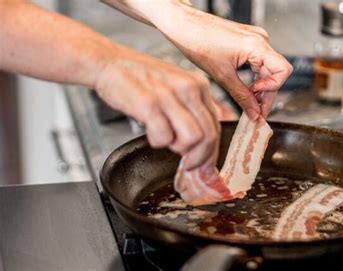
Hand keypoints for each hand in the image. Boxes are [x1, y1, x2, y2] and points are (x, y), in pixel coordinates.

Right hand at [95, 47, 219, 169]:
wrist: (109, 62)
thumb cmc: (141, 77)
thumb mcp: (176, 85)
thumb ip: (192, 109)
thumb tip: (206, 143)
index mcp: (199, 85)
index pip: (216, 126)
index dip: (211, 152)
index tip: (205, 167)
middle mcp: (188, 88)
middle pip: (208, 136)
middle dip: (199, 158)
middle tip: (188, 165)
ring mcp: (169, 95)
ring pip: (192, 139)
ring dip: (179, 150)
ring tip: (166, 141)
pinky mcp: (148, 104)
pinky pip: (163, 137)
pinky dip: (158, 143)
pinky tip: (150, 133)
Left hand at [121, 1, 292, 119]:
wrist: (184, 25)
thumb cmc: (198, 42)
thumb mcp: (222, 76)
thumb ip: (242, 97)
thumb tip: (255, 113)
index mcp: (257, 45)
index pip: (283, 71)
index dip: (272, 90)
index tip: (258, 103)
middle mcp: (260, 39)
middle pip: (276, 73)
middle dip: (266, 95)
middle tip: (256, 114)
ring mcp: (255, 39)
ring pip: (268, 70)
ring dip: (260, 88)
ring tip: (249, 104)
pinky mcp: (248, 41)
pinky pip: (260, 63)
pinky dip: (255, 78)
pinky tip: (246, 89)